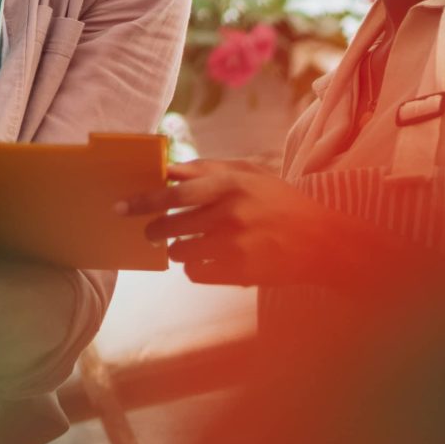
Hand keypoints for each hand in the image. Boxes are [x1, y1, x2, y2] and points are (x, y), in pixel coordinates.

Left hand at [116, 156, 341, 287]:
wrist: (322, 241)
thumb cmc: (280, 202)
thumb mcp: (249, 174)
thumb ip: (208, 169)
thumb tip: (168, 169)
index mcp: (230, 185)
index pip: (174, 193)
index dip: (144, 201)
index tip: (122, 207)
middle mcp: (230, 214)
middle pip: (170, 226)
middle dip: (154, 231)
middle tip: (152, 232)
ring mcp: (235, 246)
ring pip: (180, 252)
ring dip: (178, 250)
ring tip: (190, 245)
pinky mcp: (239, 273)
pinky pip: (196, 274)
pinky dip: (196, 269)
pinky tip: (209, 260)